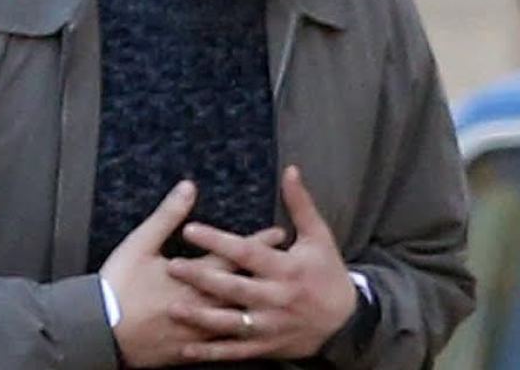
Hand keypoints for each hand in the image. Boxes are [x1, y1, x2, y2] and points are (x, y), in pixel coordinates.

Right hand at [99, 181, 286, 367]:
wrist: (102, 328)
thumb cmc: (119, 283)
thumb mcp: (140, 243)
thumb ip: (167, 215)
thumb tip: (188, 187)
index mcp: (193, 275)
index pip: (234, 255)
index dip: (258, 243)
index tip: (279, 234)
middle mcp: (203, 302)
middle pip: (243, 287)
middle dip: (267, 275)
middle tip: (290, 267)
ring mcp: (198, 329)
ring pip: (235, 320)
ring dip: (256, 308)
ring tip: (274, 300)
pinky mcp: (188, 349)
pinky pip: (218, 347)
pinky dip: (234, 341)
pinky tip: (246, 338)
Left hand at [167, 166, 359, 361]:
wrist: (347, 322)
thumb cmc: (328, 273)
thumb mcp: (319, 237)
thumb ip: (300, 204)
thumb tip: (291, 169)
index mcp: (287, 269)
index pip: (246, 253)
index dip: (218, 241)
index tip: (189, 228)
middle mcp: (277, 299)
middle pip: (234, 288)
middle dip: (202, 277)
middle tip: (171, 267)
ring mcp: (271, 326)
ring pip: (232, 322)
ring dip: (202, 317)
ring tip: (174, 308)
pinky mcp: (267, 347)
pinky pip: (236, 351)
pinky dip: (212, 352)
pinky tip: (187, 350)